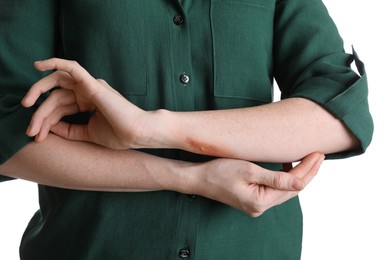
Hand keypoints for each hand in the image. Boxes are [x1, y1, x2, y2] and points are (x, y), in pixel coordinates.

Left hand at [22, 58, 153, 148]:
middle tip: (30, 130)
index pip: (59, 106)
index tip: (37, 137)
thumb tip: (49, 126)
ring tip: (27, 105)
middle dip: (39, 112)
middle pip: (55, 96)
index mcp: (87, 102)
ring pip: (57, 82)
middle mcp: (87, 92)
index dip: (45, 120)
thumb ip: (70, 130)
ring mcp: (90, 86)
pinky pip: (71, 67)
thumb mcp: (88, 134)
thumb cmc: (119, 134)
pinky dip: (55, 62)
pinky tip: (39, 65)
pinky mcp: (93, 84)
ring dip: (38, 92)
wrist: (137, 134)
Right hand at [194, 152, 323, 216]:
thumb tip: (301, 184)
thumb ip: (275, 178)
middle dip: (307, 172)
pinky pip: (275, 190)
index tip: (318, 154)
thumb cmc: (218, 171)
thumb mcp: (248, 171)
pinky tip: (288, 167)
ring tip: (309, 159)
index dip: (307, 169)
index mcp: (260, 201)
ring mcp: (256, 205)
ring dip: (297, 175)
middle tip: (320, 155)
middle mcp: (260, 207)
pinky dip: (284, 179)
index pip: (292, 185)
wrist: (198, 178)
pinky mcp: (252, 200)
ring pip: (284, 190)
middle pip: (291, 190)